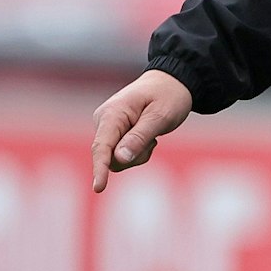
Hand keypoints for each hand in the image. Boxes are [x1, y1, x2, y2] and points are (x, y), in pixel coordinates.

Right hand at [90, 69, 193, 191]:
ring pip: (117, 160)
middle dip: (135, 156)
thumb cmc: (168, 96)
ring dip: (138, 154)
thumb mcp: (160, 116)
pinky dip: (138, 151)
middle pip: (110, 158)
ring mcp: (107, 128)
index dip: (100, 169)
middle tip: (155, 140)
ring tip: (153, 134)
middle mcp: (104, 121)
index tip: (99, 188)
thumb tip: (119, 159)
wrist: (171, 82)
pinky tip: (149, 135)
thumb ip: (139, 137)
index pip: (102, 147)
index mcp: (113, 114)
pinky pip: (122, 155)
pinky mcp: (113, 134)